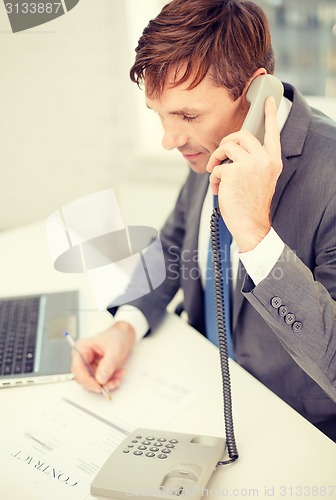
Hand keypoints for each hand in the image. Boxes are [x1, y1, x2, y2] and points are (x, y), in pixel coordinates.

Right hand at [70, 321, 135, 393]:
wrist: (125, 335)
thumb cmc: (117, 336)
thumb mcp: (114, 350)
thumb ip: (107, 365)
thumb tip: (100, 379)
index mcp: (82, 348)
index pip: (77, 368)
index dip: (86, 380)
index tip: (98, 386)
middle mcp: (83, 357)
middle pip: (83, 378)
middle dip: (98, 383)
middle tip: (111, 383)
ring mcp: (89, 365)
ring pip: (93, 381)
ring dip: (107, 383)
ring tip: (118, 377)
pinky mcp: (97, 370)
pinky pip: (101, 381)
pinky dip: (110, 381)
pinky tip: (119, 374)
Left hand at [206, 96, 282, 251]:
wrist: (251, 224)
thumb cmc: (252, 203)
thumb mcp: (261, 178)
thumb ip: (254, 161)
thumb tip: (234, 148)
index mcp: (273, 161)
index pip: (273, 132)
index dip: (271, 115)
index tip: (270, 100)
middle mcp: (264, 159)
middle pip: (241, 134)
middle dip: (226, 141)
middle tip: (220, 154)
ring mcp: (249, 164)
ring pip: (226, 146)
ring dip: (216, 158)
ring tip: (216, 172)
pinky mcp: (234, 172)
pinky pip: (217, 166)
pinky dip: (213, 178)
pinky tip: (218, 190)